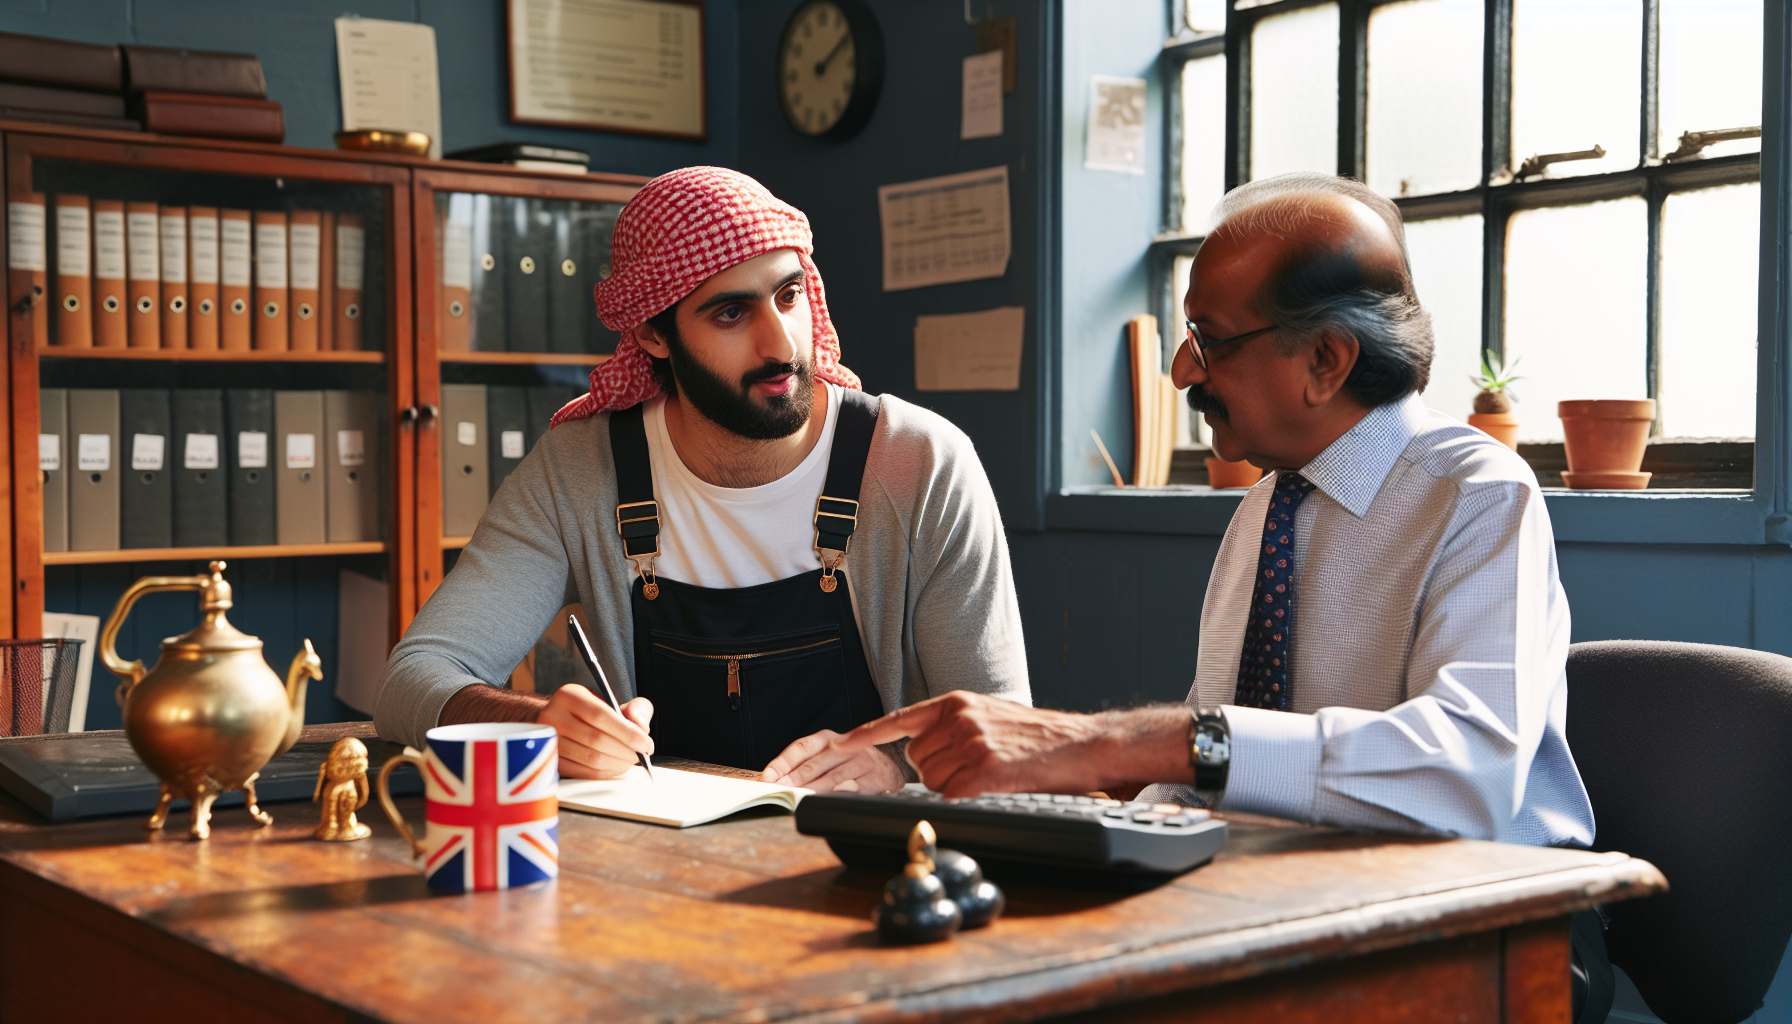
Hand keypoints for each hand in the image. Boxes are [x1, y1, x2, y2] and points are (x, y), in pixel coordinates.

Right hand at [537, 685, 653, 779]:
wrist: (556, 721)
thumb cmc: (589, 712)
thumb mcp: (613, 700)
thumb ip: (635, 709)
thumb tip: (642, 728)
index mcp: (570, 695)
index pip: (601, 715)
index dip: (628, 733)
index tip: (647, 745)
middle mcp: (553, 716)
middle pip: (595, 739)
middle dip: (625, 751)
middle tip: (639, 756)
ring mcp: (547, 741)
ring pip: (589, 758)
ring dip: (616, 764)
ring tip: (629, 761)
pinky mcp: (550, 760)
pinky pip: (581, 772)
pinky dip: (603, 773)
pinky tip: (615, 768)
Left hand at [761, 729, 905, 792]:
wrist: (891, 764)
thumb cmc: (852, 761)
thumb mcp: (830, 755)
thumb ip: (806, 764)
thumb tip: (776, 780)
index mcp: (828, 739)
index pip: (800, 748)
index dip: (782, 763)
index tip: (767, 778)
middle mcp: (844, 747)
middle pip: (814, 764)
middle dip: (793, 780)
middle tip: (778, 792)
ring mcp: (860, 762)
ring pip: (832, 778)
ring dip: (812, 790)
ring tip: (796, 800)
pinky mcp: (874, 779)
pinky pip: (854, 789)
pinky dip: (839, 795)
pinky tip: (827, 801)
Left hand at [831, 691, 1190, 797]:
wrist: (1084, 745)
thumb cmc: (1040, 737)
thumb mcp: (992, 716)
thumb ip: (956, 725)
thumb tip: (925, 748)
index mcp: (958, 701)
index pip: (901, 717)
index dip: (868, 732)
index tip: (840, 741)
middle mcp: (959, 717)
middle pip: (916, 759)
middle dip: (938, 771)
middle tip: (977, 768)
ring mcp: (971, 743)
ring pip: (931, 781)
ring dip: (954, 787)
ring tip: (991, 775)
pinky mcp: (984, 770)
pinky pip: (951, 796)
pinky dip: (967, 799)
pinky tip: (995, 786)